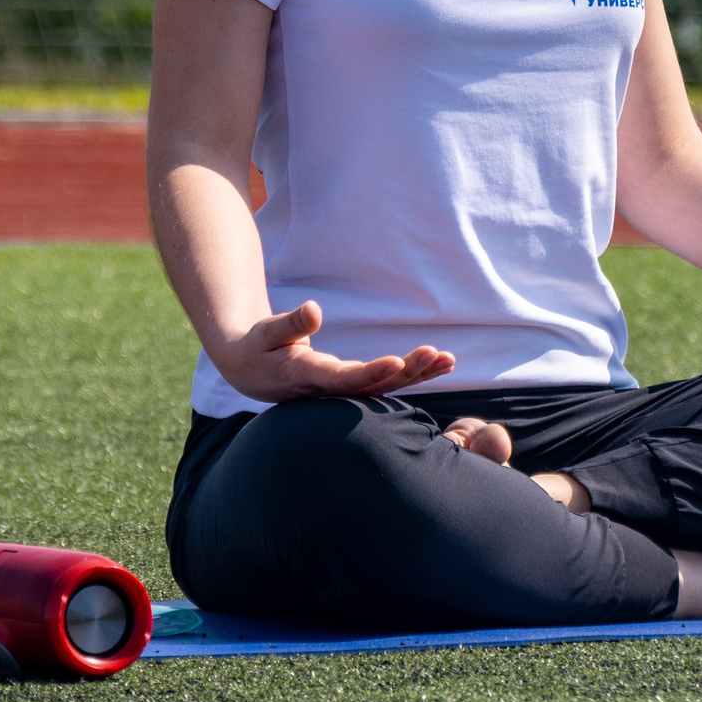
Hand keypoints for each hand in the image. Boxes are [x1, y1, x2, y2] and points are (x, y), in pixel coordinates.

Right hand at [216, 300, 454, 402]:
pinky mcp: (353, 386)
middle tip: (435, 354)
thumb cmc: (259, 348)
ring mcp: (344, 392)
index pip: (343, 379)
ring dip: (418, 374)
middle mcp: (330, 391)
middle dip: (407, 371)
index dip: (371, 372)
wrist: (252, 372)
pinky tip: (441, 364)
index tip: (397, 362)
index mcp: (307, 377)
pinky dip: (414, 373)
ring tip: (449, 359)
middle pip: (374, 386)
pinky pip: (386, 383)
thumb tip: (314, 309)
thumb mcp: (267, 332)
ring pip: (385, 387)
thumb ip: (291, 323)